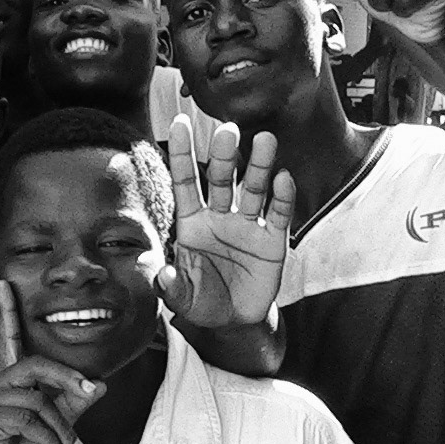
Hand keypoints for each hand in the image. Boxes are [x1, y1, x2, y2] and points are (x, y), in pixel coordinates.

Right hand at [0, 281, 99, 443]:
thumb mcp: (57, 428)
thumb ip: (74, 404)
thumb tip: (100, 385)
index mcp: (11, 381)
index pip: (10, 340)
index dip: (8, 312)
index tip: (5, 284)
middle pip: (35, 363)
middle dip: (67, 378)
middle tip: (89, 393)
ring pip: (36, 398)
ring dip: (61, 425)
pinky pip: (28, 419)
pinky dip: (49, 438)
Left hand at [156, 115, 294, 327]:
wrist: (235, 321)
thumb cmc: (202, 301)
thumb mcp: (181, 298)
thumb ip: (170, 286)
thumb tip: (161, 273)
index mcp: (191, 222)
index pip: (185, 181)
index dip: (181, 153)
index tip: (179, 123)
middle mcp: (219, 217)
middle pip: (220, 179)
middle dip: (224, 154)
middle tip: (227, 130)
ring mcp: (247, 226)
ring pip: (252, 189)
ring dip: (258, 166)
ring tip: (264, 140)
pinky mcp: (273, 241)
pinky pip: (278, 215)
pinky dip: (282, 197)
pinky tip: (283, 179)